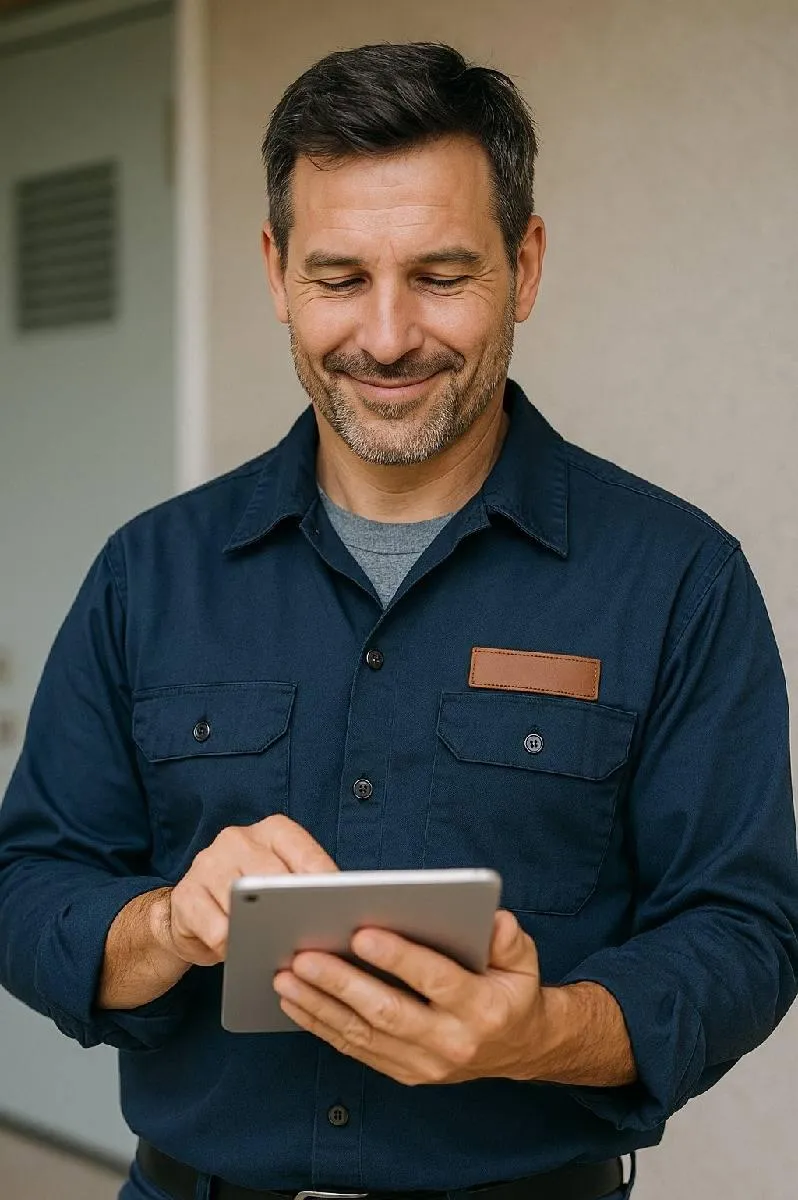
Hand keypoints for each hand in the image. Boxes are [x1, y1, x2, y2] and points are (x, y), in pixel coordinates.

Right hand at [154, 815, 337, 967]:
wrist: (192, 914)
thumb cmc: (251, 901)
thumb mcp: (282, 884)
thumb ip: (307, 888)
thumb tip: (342, 910)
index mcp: (272, 830)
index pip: (305, 852)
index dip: (324, 882)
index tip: (339, 907)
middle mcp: (238, 838)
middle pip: (274, 877)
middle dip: (292, 909)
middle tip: (307, 938)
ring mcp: (208, 863)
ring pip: (243, 902)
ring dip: (260, 930)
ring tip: (273, 948)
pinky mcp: (186, 894)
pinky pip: (217, 928)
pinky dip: (232, 945)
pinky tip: (239, 950)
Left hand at [273, 908, 552, 1084]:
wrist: (519, 1047)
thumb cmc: (512, 990)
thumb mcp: (524, 959)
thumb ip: (508, 937)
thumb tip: (491, 918)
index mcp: (482, 1008)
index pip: (435, 980)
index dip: (398, 958)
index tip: (361, 933)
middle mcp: (450, 1041)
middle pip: (387, 1013)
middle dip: (341, 982)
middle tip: (303, 956)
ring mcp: (424, 1064)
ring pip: (363, 1035)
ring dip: (319, 1006)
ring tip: (285, 976)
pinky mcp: (404, 1073)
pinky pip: (356, 1050)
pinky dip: (321, 1026)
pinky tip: (295, 1002)